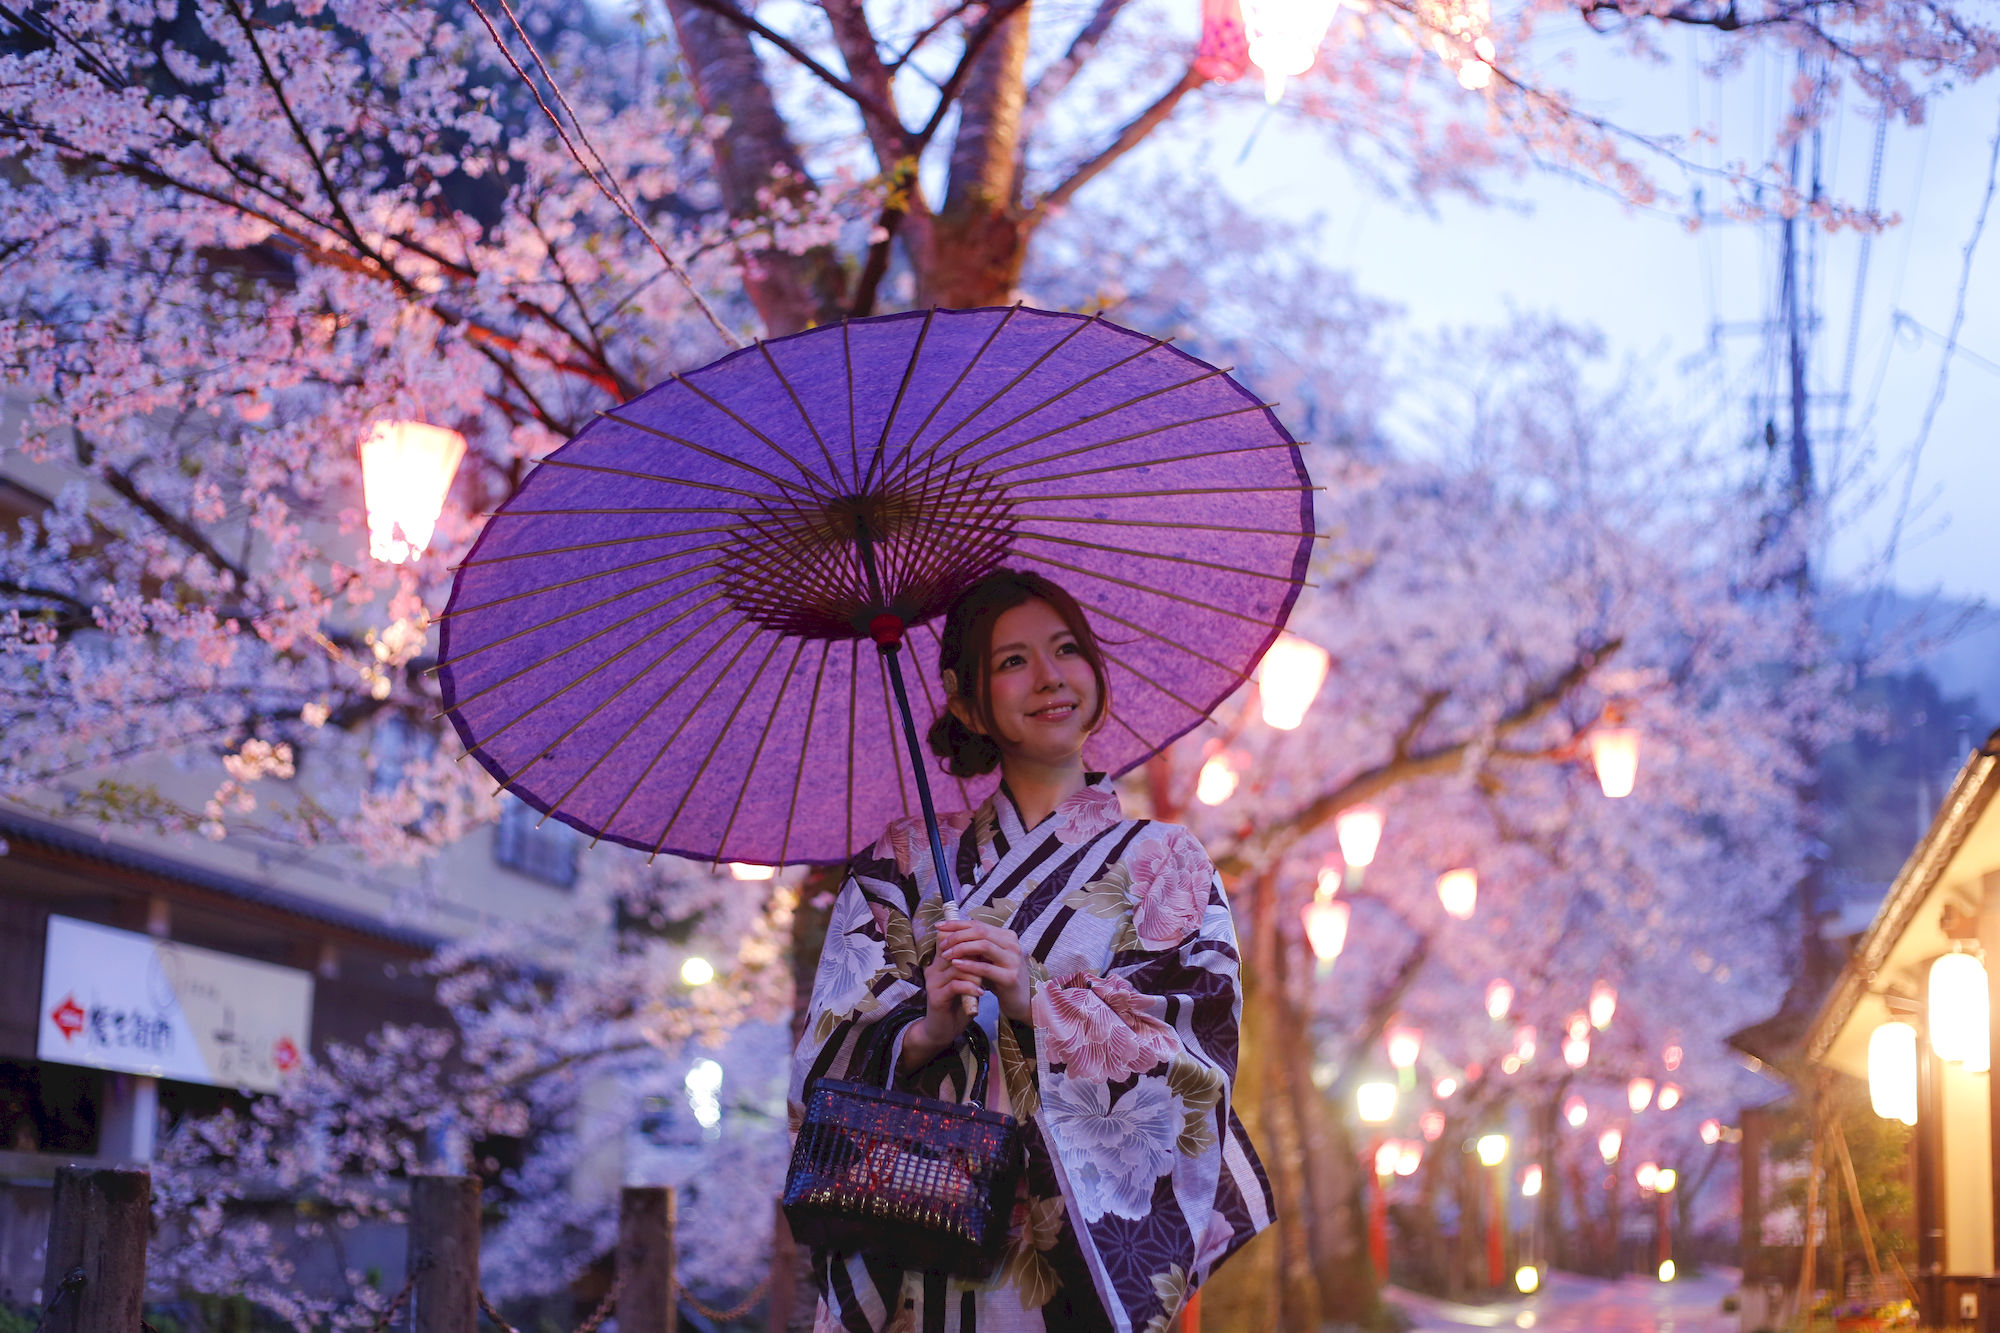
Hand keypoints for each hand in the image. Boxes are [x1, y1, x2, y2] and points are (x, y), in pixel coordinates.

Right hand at [902, 931, 982, 1070]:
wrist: (943, 1029)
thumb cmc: (958, 1003)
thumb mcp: (967, 981)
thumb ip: (972, 965)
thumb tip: (991, 948)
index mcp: (940, 961)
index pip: (954, 941)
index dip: (973, 942)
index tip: (992, 948)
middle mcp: (934, 968)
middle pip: (956, 950)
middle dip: (977, 955)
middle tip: (993, 961)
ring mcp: (933, 982)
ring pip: (957, 968)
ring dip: (976, 973)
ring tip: (987, 979)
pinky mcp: (936, 997)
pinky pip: (955, 985)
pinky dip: (971, 987)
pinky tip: (981, 992)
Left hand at [936, 918, 1030, 1022]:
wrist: (1020, 1001)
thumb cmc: (999, 978)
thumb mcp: (988, 959)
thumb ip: (975, 946)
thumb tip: (948, 933)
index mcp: (1007, 936)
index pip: (978, 924)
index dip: (957, 924)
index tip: (939, 926)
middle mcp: (1012, 945)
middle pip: (980, 932)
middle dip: (957, 936)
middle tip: (942, 944)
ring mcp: (1013, 961)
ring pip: (983, 946)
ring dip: (961, 948)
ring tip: (946, 955)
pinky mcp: (1010, 978)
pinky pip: (986, 968)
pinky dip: (969, 965)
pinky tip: (956, 965)